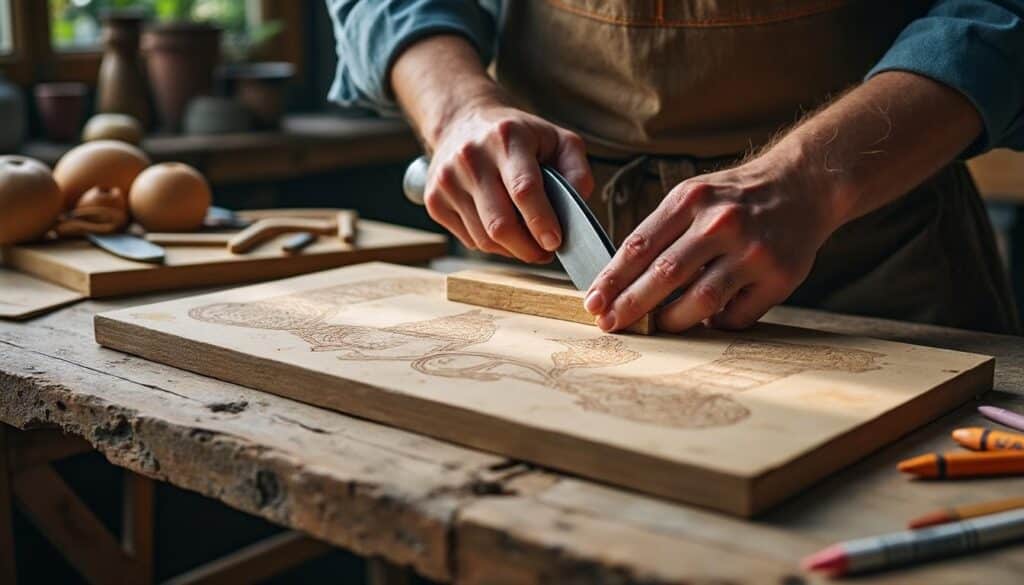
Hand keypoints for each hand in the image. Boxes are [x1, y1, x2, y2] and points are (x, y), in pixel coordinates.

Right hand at [424, 102, 592, 262]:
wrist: (462, 123)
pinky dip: (492, 245)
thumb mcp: (556, 138)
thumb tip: (579, 206)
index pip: (524, 190)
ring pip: (484, 239)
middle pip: (500, 223)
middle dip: (528, 248)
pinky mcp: (434, 201)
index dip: (541, 222)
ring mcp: (447, 180)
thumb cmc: (517, 137)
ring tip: (529, 243)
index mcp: (506, 138)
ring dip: (512, 250)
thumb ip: (577, 169)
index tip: (556, 242)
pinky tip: (503, 231)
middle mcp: (471, 157)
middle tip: (546, 253)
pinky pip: (470, 240)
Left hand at [583, 150, 841, 332]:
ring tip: (656, 327)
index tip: (592, 302)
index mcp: (691, 199)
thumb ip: (660, 232)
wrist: (804, 184)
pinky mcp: (780, 276)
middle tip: (610, 325)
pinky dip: (716, 324)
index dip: (612, 278)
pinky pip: (738, 315)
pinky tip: (706, 321)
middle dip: (631, 305)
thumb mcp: (693, 196)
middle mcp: (722, 223)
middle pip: (665, 275)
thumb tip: (620, 283)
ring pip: (700, 300)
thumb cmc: (735, 198)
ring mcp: (753, 250)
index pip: (639, 245)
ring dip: (672, 321)